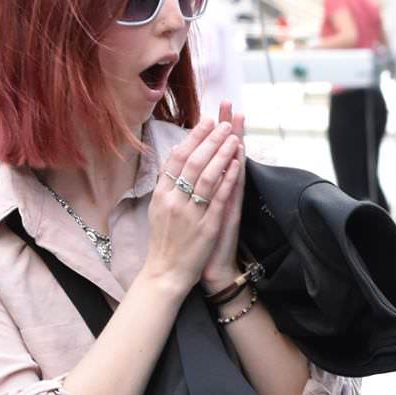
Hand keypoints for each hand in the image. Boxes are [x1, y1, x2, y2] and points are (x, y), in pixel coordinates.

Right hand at [143, 119, 243, 299]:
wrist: (166, 273)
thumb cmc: (165, 241)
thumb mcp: (158, 210)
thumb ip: (166, 186)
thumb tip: (174, 161)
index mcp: (162, 195)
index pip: (177, 158)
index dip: (192, 138)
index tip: (206, 121)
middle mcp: (175, 201)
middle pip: (193, 162)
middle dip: (210, 140)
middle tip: (223, 122)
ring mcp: (191, 213)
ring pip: (207, 176)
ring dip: (221, 153)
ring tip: (233, 136)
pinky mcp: (206, 226)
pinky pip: (219, 198)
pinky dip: (228, 178)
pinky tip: (237, 163)